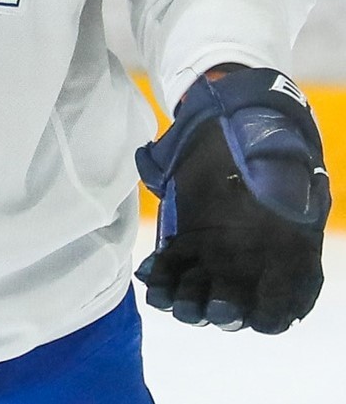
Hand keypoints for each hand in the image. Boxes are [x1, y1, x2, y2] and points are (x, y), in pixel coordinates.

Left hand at [135, 68, 329, 333]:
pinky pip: (170, 266)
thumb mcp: (284, 157)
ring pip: (200, 292)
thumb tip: (292, 194)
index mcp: (287, 249)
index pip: (288, 297)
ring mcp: (214, 253)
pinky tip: (149, 276)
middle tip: (215, 309)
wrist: (230, 125)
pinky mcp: (183, 240)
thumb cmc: (266, 142)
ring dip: (187, 302)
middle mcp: (250, 260)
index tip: (263, 318)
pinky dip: (158, 277)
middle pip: (238, 303)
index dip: (275, 312)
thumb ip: (286, 178)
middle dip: (226, 313)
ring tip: (173, 301)